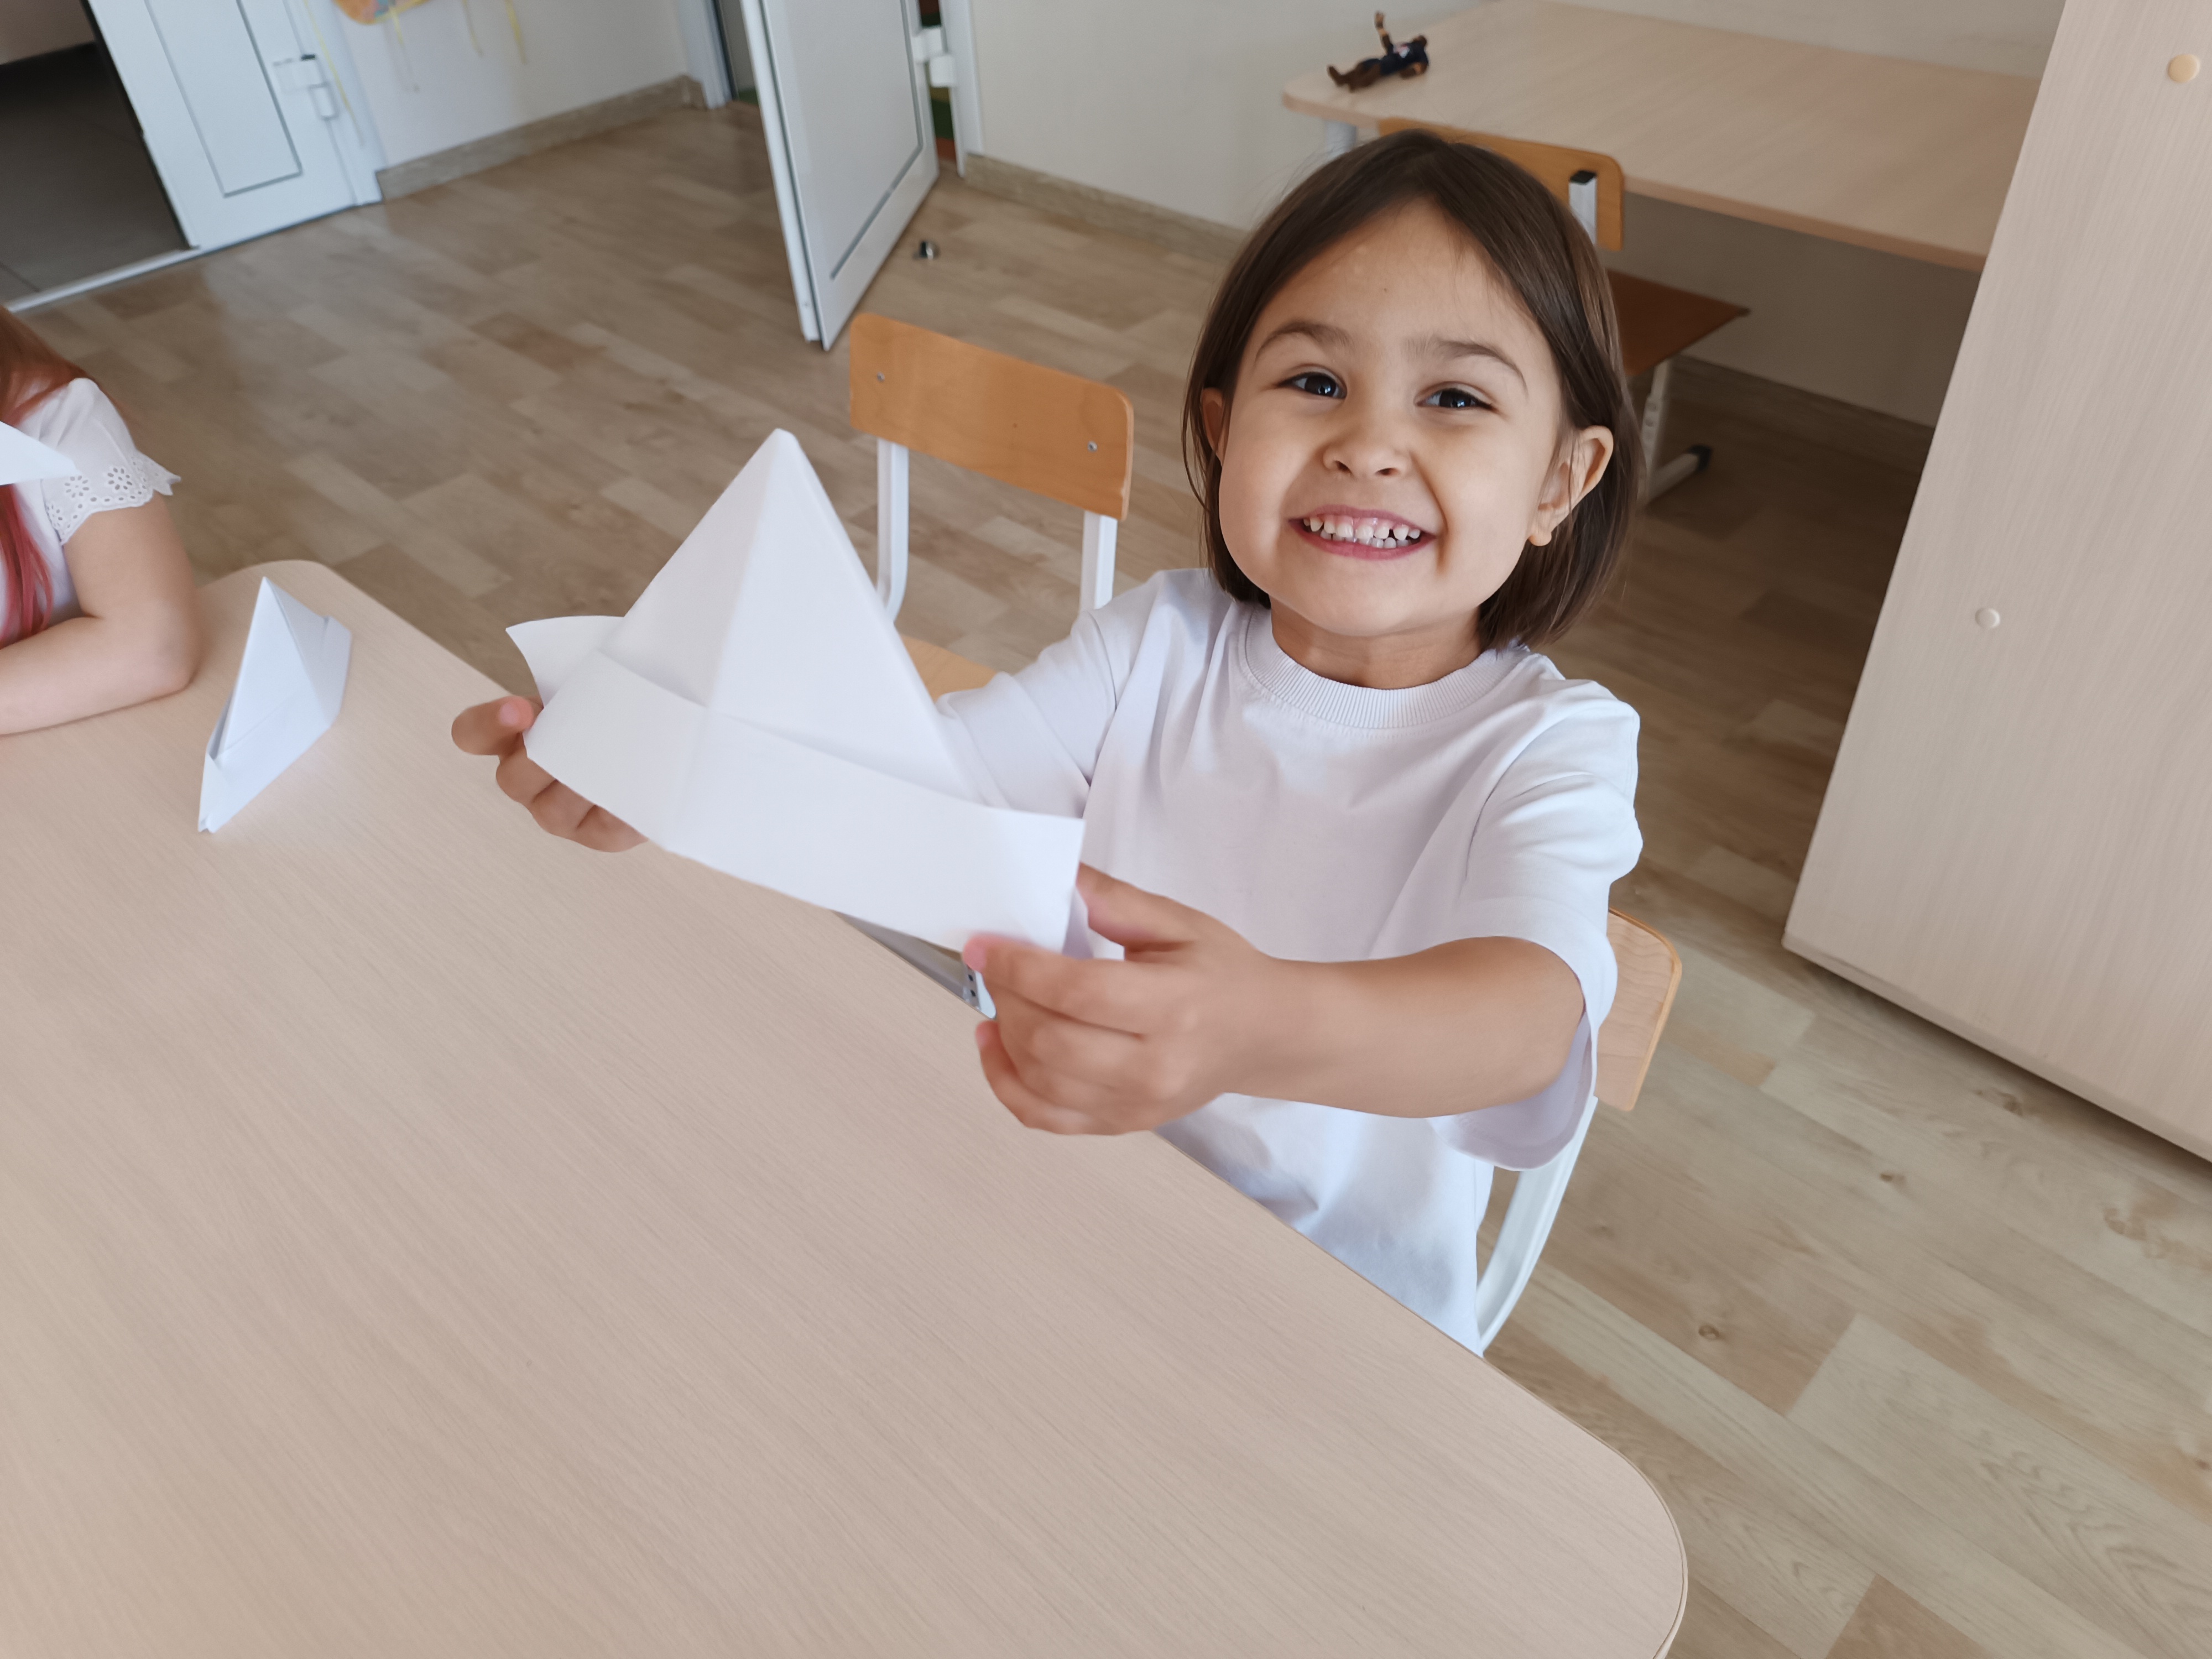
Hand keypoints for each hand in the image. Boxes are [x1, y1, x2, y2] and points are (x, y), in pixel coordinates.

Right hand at [450, 696, 643, 851]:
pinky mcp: (601, 835)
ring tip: (613, 762)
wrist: (652, 746)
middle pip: (513, 778)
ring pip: (553, 810)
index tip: (520, 709)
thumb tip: (593, 679)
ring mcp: (559, 814)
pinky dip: (621, 808)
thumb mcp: (587, 686)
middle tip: (579, 738)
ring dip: (580, 785)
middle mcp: (527, 781)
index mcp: (511, 738)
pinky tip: (638, 789)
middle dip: (543, 758)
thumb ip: (576, 680)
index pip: (471, 733)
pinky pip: (605, 829)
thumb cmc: (609, 711)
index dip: (488, 723)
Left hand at [965, 865, 1295, 1134]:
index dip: (1019, 969)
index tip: (985, 946)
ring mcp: (1138, 1104)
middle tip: (995, 969)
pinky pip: (1046, 1118)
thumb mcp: (1178, 923)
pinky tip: (998, 1048)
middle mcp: (1155, 1066)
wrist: (1263, 1035)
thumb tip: (1054, 878)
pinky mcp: (1123, 1123)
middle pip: (1050, 1042)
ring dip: (1002, 1039)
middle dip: (1007, 1000)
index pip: (1078, 992)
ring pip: (1040, 1083)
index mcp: (1174, 1006)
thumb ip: (1113, 900)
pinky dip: (1007, 1086)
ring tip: (998, 1002)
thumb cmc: (1224, 976)